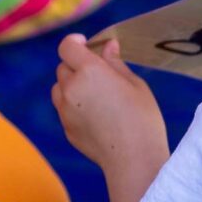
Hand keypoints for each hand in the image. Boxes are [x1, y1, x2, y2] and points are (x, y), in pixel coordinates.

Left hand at [52, 34, 168, 175]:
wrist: (134, 160)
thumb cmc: (142, 119)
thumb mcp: (135, 85)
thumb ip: (115, 63)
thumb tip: (108, 46)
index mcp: (89, 71)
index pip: (67, 47)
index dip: (74, 42)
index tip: (86, 43)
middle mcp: (71, 87)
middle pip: (63, 67)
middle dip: (77, 65)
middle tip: (99, 74)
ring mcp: (65, 109)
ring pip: (59, 87)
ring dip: (71, 85)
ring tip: (96, 96)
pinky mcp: (66, 127)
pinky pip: (63, 108)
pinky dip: (73, 105)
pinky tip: (96, 115)